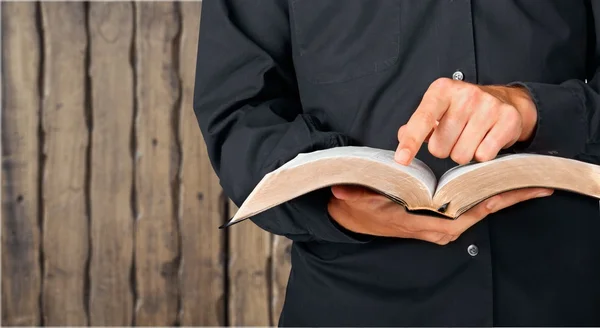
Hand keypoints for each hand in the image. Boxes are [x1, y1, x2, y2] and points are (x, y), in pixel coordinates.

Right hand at [327, 185, 552, 244]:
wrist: (353, 216)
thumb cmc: (359, 208)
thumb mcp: (356, 200)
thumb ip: (355, 195)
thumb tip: (343, 190)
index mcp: (420, 224)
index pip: (460, 216)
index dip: (487, 204)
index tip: (508, 192)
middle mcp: (435, 227)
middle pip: (477, 213)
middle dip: (505, 199)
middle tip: (533, 184)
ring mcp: (439, 224)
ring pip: (476, 211)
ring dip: (500, 197)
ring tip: (525, 181)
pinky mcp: (440, 218)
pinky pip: (469, 208)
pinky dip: (487, 196)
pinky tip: (501, 184)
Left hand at [395, 78, 536, 164]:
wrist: (505, 100)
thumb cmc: (463, 108)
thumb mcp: (436, 109)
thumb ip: (417, 124)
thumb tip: (402, 135)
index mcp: (442, 90)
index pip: (422, 119)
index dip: (411, 142)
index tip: (401, 160)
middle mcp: (465, 94)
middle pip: (440, 147)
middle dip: (444, 149)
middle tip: (455, 136)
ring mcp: (489, 106)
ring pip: (461, 155)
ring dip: (463, 154)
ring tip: (470, 138)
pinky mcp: (508, 119)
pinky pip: (484, 156)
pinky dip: (482, 155)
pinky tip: (486, 140)